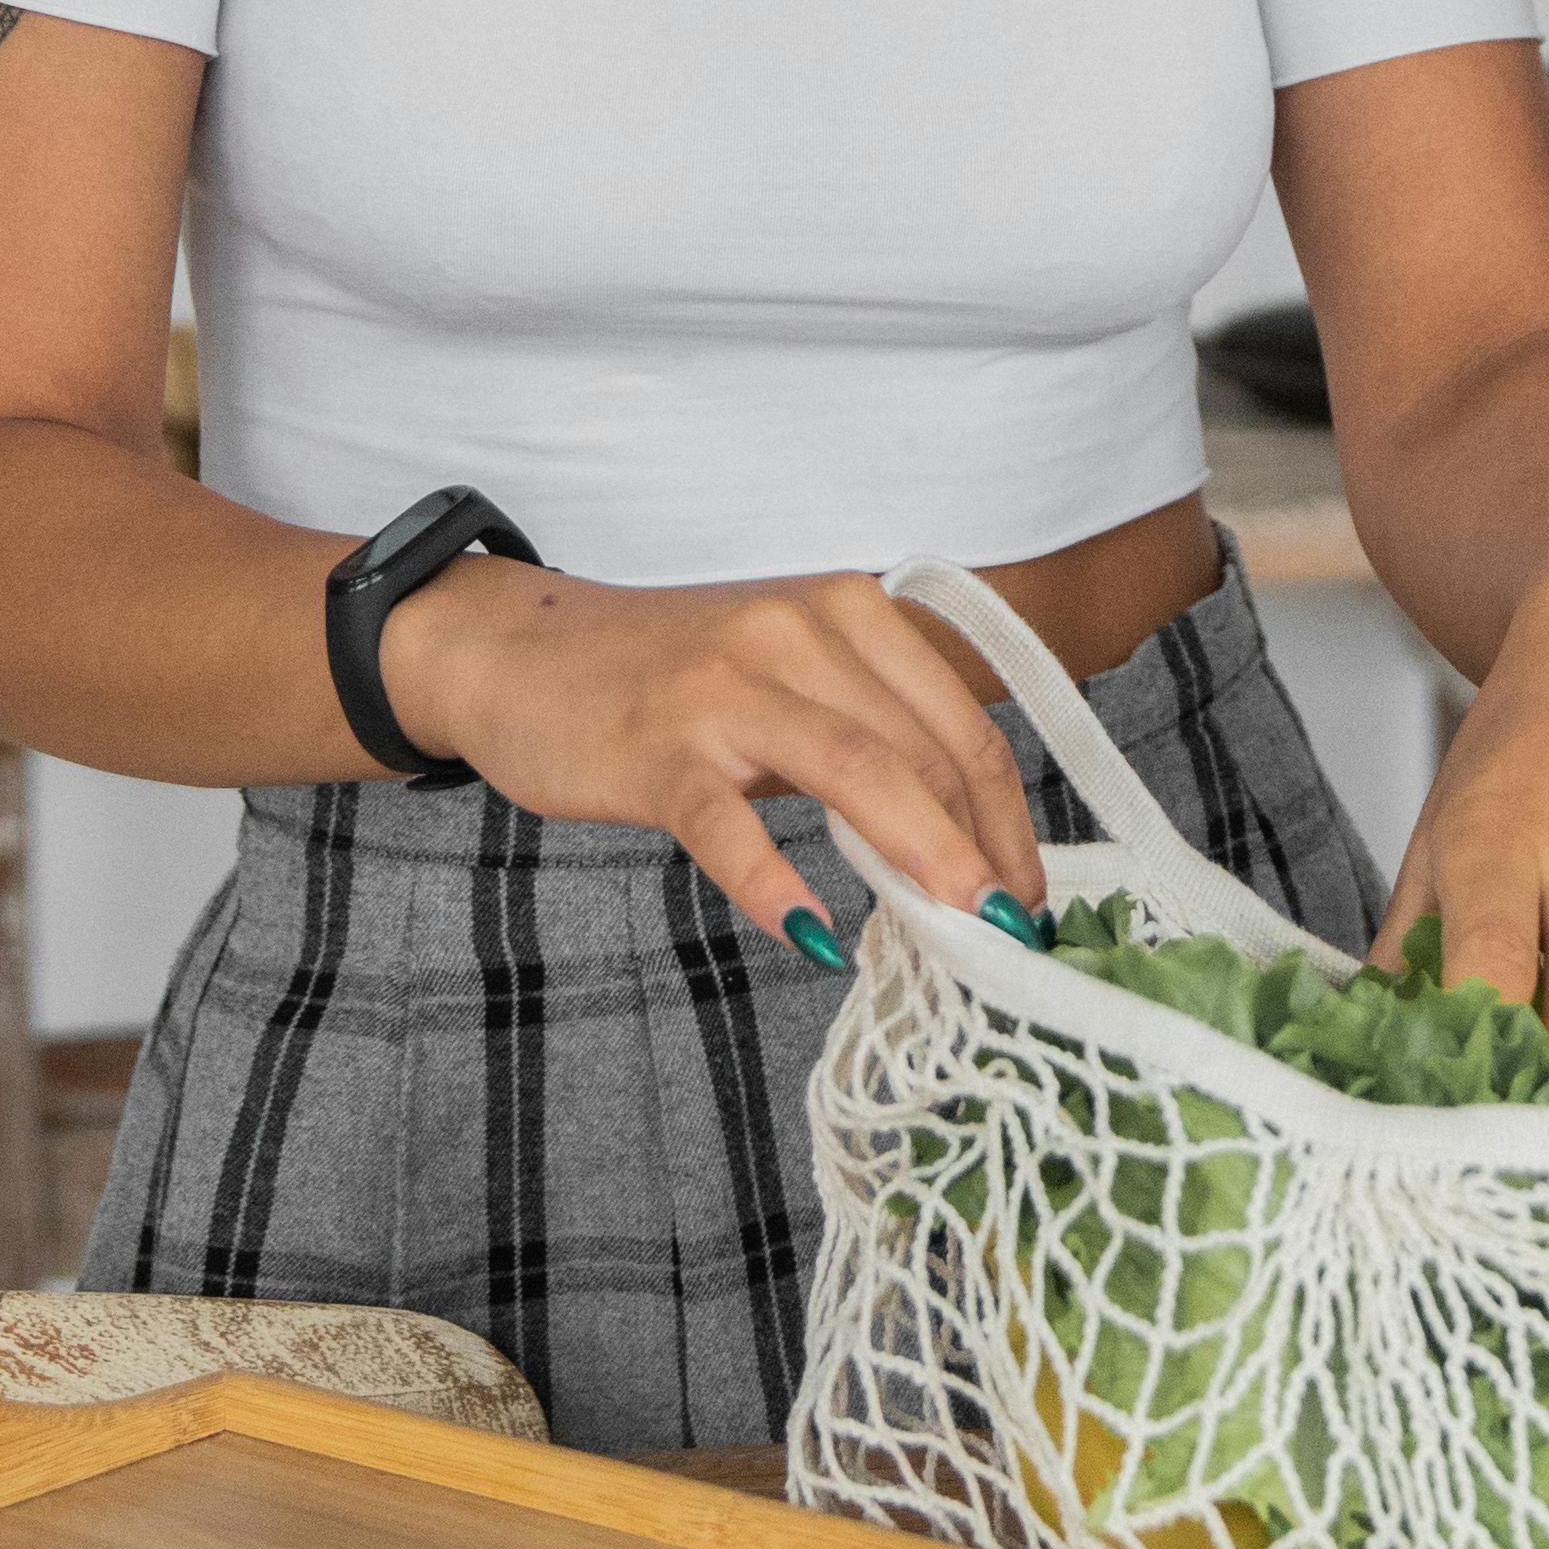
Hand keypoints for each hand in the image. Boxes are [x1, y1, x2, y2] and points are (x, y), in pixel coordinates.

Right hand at [379, 556, 1045, 956]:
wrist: (519, 653)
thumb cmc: (668, 678)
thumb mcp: (787, 681)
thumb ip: (866, 737)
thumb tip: (958, 844)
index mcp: (845, 612)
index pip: (961, 724)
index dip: (1009, 818)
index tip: (1028, 895)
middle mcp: (797, 632)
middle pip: (926, 751)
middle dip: (982, 851)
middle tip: (1010, 937)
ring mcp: (726, 688)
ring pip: (856, 771)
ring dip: (923, 858)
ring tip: (963, 932)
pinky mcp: (659, 750)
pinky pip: (728, 825)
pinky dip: (776, 883)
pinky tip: (812, 936)